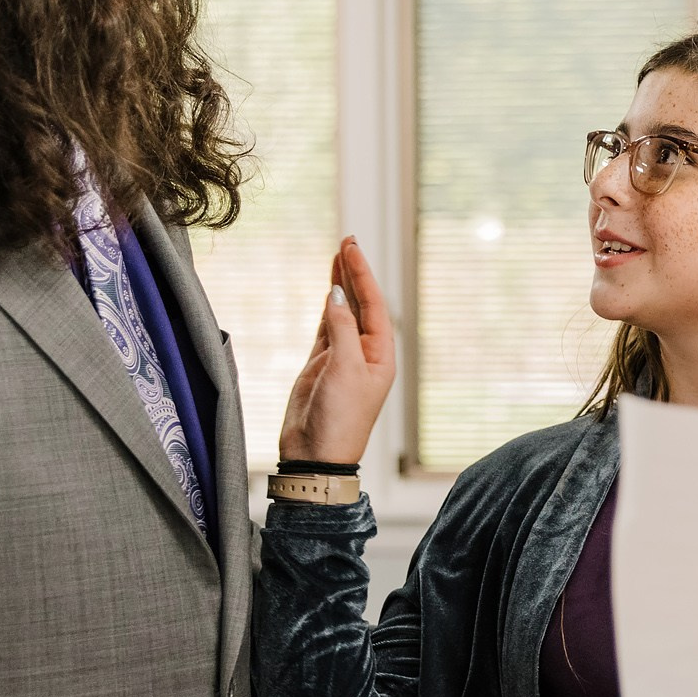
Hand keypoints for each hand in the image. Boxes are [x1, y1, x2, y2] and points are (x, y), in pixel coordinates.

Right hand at [277, 238, 395, 464]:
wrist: (315, 456)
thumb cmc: (339, 419)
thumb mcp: (345, 369)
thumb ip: (341, 328)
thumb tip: (336, 294)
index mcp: (381, 355)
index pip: (374, 304)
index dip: (362, 274)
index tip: (350, 247)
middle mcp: (365, 353)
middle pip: (361, 304)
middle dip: (354, 273)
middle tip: (347, 240)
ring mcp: (342, 357)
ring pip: (343, 313)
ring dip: (340, 285)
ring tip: (338, 255)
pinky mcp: (321, 365)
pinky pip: (326, 327)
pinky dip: (327, 307)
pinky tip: (329, 289)